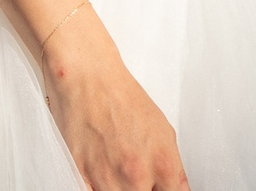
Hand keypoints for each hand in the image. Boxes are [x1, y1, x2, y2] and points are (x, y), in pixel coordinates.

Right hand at [41, 7, 186, 190]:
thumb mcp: (163, 131)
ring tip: (117, 173)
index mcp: (164, 165)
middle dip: (143, 190)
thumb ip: (171, 169)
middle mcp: (137, 176)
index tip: (159, 188)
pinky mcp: (80, 176)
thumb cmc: (124, 98)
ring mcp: (107, 178)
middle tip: (138, 179)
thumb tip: (175, 190)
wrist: (89, 76)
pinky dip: (98, 188)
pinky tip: (102, 176)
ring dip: (119, 190)